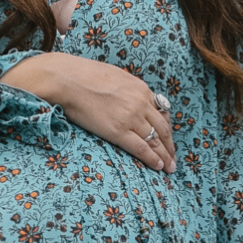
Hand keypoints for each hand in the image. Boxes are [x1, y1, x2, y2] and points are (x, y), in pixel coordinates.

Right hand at [1, 52, 175, 171]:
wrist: (68, 79)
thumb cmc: (85, 75)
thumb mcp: (116, 76)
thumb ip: (128, 89)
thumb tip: (130, 97)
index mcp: (141, 89)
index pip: (162, 112)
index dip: (167, 128)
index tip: (168, 138)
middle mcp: (141, 103)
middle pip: (163, 128)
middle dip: (170, 145)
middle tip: (174, 158)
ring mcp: (131, 118)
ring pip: (155, 140)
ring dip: (165, 156)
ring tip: (169, 167)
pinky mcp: (118, 131)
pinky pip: (141, 148)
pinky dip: (152, 158)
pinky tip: (158, 166)